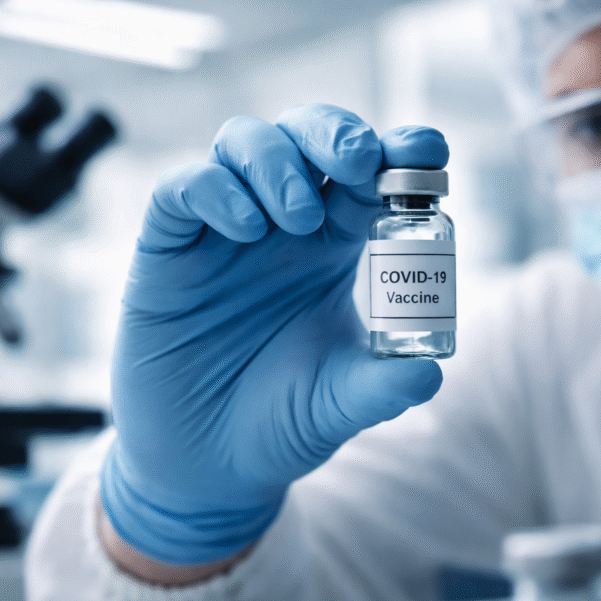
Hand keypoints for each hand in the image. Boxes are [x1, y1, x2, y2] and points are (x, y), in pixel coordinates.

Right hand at [100, 105, 448, 564]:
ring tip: (300, 217)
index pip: (370, 172)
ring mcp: (224, 232)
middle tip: (359, 164)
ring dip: (279, 160)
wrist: (209, 467)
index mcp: (336, 245)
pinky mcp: (168, 251)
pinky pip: (183, 189)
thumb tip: (432, 370)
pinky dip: (216, 191)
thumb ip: (386, 385)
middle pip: (308, 135)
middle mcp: (282, 225)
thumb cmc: (283, 422)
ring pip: (244, 142)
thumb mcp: (343, 403)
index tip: (428, 153)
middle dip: (337, 133)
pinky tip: (247, 228)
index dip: (400, 149)